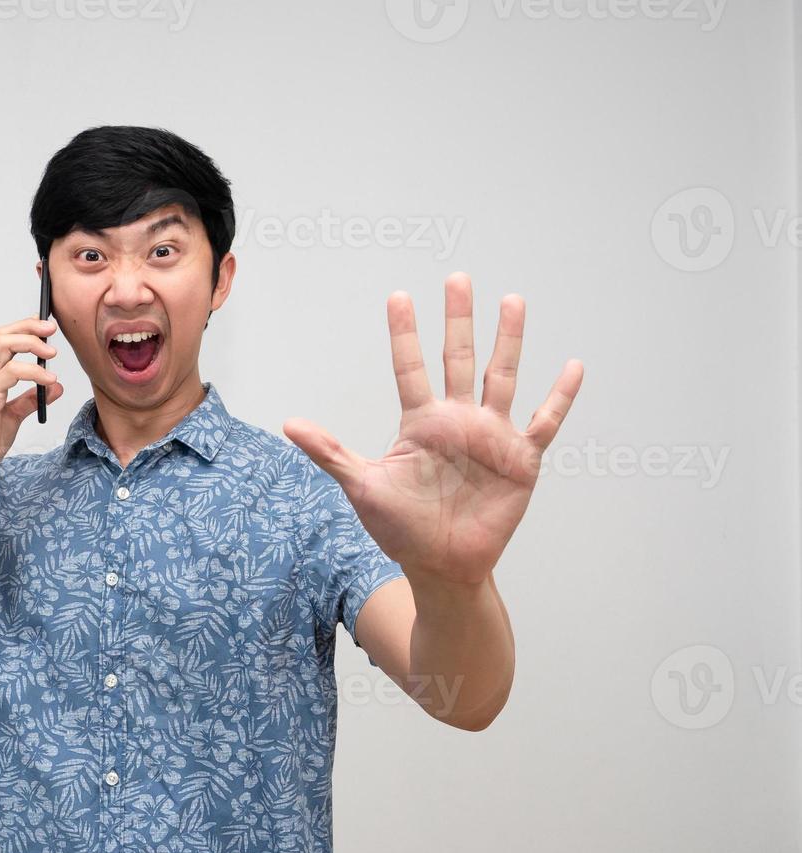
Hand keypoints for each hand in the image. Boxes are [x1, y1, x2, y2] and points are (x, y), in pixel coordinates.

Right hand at [0, 315, 63, 484]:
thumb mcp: (13, 415)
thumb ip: (31, 399)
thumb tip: (54, 387)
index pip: (1, 340)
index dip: (23, 328)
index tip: (44, 327)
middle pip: (3, 335)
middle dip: (29, 327)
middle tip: (51, 329)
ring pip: (5, 345)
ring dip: (32, 343)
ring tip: (52, 352)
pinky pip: (13, 372)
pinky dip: (34, 371)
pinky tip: (48, 379)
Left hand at [283, 273, 582, 584]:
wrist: (441, 566)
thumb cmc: (401, 528)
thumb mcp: (361, 486)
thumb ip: (330, 451)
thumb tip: (288, 423)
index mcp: (421, 423)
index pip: (410, 368)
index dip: (405, 334)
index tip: (398, 296)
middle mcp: (457, 421)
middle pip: (458, 359)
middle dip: (458, 319)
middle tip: (457, 278)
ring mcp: (491, 436)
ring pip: (502, 377)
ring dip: (508, 340)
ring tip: (512, 301)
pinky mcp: (519, 460)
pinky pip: (543, 422)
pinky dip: (559, 397)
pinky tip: (573, 367)